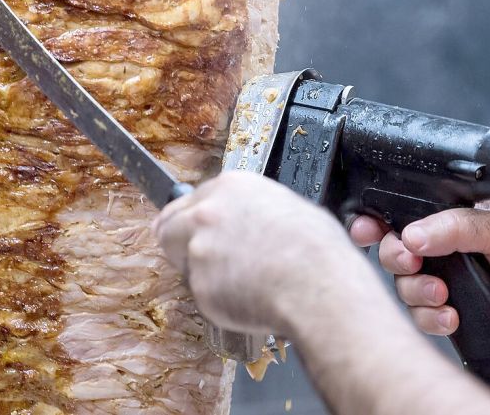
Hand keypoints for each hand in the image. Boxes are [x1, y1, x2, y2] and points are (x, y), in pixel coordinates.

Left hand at [154, 172, 369, 335]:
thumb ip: (250, 209)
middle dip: (179, 244)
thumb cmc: (318, 251)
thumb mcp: (288, 207)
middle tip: (197, 261)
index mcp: (230, 188)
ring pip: (185, 264)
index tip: (192, 231)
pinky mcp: (200, 285)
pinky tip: (248, 299)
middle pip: (168, 227)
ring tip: (241, 283)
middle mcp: (206, 213)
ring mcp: (199, 249)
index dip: (191, 221)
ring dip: (202, 274)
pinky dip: (219, 301)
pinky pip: (203, 295)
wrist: (320, 287)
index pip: (189, 202)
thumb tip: (247, 219)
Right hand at [349, 199, 489, 334]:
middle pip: (395, 249)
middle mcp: (447, 249)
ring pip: (404, 285)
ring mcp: (449, 280)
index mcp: (455, 218)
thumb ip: (456, 225)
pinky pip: (422, 316)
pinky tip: (450, 317)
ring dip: (416, 292)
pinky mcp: (451, 311)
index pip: (404, 212)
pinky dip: (431, 318)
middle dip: (397, 258)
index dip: (379, 220)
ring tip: (440, 295)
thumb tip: (410, 232)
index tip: (367, 229)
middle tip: (411, 261)